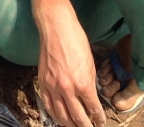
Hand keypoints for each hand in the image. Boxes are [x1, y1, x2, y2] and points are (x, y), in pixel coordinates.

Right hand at [35, 10, 105, 126]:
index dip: (98, 119)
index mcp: (83, 83)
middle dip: (85, 126)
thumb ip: (90, 84)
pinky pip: (48, 105)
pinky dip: (54, 116)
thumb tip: (90, 99)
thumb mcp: (90, 64)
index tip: (101, 123)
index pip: (93, 109)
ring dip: (70, 125)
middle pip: (77, 117)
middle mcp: (67, 88)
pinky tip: (59, 119)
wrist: (56, 27)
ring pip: (61, 115)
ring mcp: (52, 86)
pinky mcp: (42, 82)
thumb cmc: (76, 41)